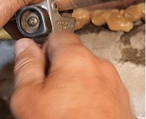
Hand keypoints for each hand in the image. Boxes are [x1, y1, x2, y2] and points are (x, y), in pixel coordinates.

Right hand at [10, 33, 132, 118]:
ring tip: (62, 110)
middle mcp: (100, 67)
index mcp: (76, 58)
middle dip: (58, 71)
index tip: (34, 62)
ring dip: (74, 87)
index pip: (57, 36)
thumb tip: (24, 46)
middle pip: (74, 57)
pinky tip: (77, 116)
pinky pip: (101, 93)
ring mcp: (114, 86)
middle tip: (44, 93)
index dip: (42, 49)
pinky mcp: (122, 103)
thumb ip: (25, 66)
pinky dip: (89, 101)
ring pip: (88, 76)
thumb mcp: (28, 98)